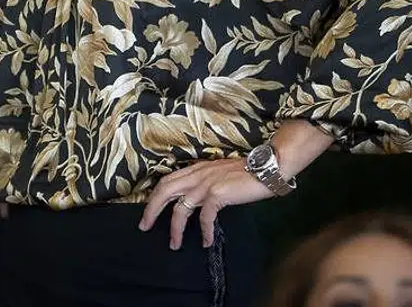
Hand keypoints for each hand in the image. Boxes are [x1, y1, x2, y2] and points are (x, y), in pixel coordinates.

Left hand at [138, 158, 272, 249]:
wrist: (267, 167)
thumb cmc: (246, 173)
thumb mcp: (219, 174)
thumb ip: (205, 183)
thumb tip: (197, 201)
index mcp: (195, 169)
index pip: (166, 181)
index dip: (154, 196)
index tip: (148, 211)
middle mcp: (196, 175)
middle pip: (164, 192)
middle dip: (151, 210)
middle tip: (144, 226)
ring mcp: (205, 184)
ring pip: (180, 208)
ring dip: (175, 229)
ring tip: (174, 244)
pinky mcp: (217, 194)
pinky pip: (204, 217)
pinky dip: (204, 231)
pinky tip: (206, 241)